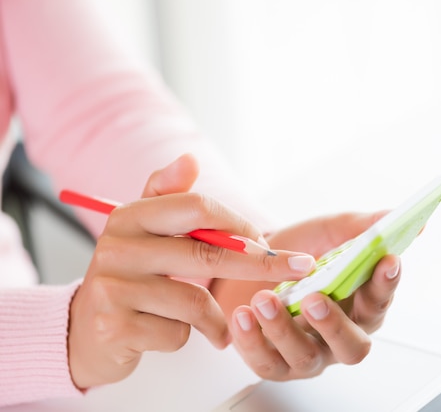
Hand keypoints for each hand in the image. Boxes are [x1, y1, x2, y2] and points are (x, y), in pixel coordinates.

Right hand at [67, 154, 316, 388]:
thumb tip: (190, 159)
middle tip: (298, 267)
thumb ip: (167, 194)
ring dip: (216, 319)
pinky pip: (178, 333)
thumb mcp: (142, 231)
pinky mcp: (115, 327)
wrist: (85, 330)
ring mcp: (114, 288)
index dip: (239, 224)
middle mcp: (118, 247)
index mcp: (130, 216)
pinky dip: (188, 338)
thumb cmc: (130, 276)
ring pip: (196, 300)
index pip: (198, 208)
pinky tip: (172, 334)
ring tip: (215, 327)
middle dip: (261, 263)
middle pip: (207, 253)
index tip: (266, 241)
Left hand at [212, 213, 401, 380]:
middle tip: (314, 298)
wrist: (249, 261)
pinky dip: (252, 340)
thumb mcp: (330, 232)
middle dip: (334, 325)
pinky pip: (265, 362)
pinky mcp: (272, 362)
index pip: (380, 301)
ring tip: (265, 298)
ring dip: (284, 329)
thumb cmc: (297, 250)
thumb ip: (363, 228)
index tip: (386, 261)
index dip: (385, 285)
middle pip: (352, 348)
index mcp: (359, 306)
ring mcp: (307, 353)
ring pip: (306, 357)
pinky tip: (243, 314)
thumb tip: (403, 219)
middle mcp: (338, 336)